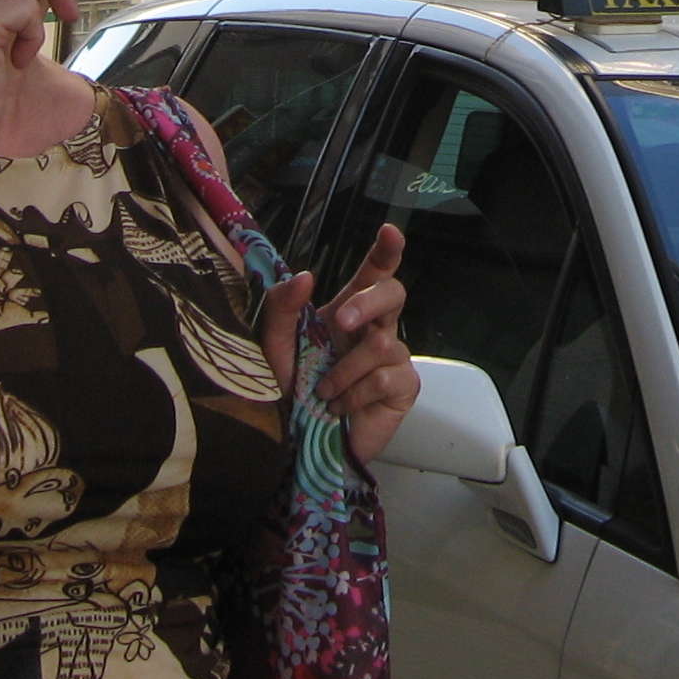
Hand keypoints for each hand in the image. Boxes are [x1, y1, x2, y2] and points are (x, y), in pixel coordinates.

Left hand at [261, 225, 418, 466]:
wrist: (297, 447)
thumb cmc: (288, 394)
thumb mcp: (274, 349)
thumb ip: (282, 309)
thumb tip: (307, 276)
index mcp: (346, 313)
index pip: (373, 275)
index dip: (386, 251)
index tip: (390, 232)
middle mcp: (374, 330)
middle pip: (393, 294)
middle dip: (368, 302)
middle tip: (339, 323)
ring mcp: (392, 359)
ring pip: (382, 344)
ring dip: (344, 371)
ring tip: (323, 393)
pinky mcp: (403, 387)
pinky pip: (386, 378)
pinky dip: (355, 394)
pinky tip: (339, 409)